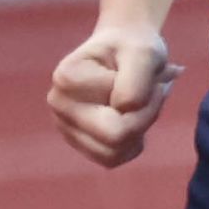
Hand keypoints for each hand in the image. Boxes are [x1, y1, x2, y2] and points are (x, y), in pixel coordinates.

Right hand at [47, 22, 179, 166]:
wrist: (124, 49)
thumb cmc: (134, 49)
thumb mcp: (145, 52)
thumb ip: (135, 79)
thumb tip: (124, 109)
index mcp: (67, 78)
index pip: (123, 112)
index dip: (149, 97)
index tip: (145, 76)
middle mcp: (58, 104)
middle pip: (116, 138)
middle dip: (145, 117)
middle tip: (151, 93)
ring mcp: (65, 125)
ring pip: (114, 153)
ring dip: (139, 130)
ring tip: (138, 103)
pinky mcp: (78, 141)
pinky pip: (113, 159)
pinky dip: (131, 143)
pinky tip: (130, 118)